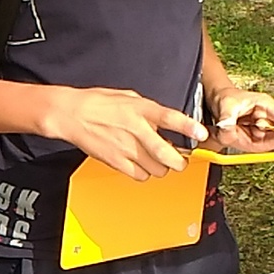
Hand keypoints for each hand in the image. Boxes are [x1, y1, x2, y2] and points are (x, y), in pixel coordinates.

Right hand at [39, 86, 207, 179]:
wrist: (71, 114)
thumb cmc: (98, 102)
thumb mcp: (129, 97)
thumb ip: (149, 110)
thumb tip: (166, 121)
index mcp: (141, 109)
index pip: (171, 118)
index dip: (189, 127)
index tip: (202, 134)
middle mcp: (136, 130)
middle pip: (167, 154)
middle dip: (180, 161)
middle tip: (180, 159)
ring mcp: (126, 148)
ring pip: (157, 169)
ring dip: (161, 167)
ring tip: (155, 160)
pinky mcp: (116, 161)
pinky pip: (140, 175)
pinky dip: (144, 173)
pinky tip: (140, 164)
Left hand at [207, 86, 273, 152]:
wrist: (219, 102)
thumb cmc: (227, 98)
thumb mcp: (226, 106)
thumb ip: (227, 119)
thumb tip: (228, 129)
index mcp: (264, 104)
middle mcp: (266, 117)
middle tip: (264, 139)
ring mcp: (262, 129)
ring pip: (267, 140)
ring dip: (253, 140)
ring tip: (237, 129)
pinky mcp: (256, 138)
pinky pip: (258, 144)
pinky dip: (247, 143)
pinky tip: (237, 135)